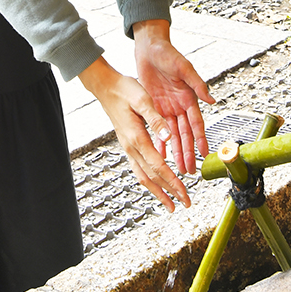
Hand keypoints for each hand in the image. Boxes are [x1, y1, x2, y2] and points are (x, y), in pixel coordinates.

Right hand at [80, 57, 191, 210]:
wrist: (106, 87)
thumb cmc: (124, 90)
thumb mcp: (143, 99)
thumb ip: (156, 119)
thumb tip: (167, 137)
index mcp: (137, 137)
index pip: (158, 166)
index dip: (172, 182)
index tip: (184, 193)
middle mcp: (131, 147)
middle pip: (151, 177)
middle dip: (168, 192)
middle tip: (184, 204)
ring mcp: (128, 147)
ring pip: (143, 176)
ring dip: (158, 191)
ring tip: (170, 203)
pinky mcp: (128, 144)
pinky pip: (138, 168)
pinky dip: (149, 180)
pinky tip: (156, 183)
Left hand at [133, 19, 213, 174]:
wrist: (149, 48)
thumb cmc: (168, 54)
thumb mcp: (183, 67)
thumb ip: (197, 83)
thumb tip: (211, 99)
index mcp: (189, 97)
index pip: (196, 123)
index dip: (200, 139)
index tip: (204, 153)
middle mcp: (180, 105)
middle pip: (185, 134)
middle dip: (187, 152)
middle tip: (190, 169)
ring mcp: (167, 108)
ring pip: (173, 135)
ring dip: (175, 151)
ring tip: (177, 168)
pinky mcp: (154, 107)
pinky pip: (157, 129)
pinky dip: (159, 141)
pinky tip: (159, 153)